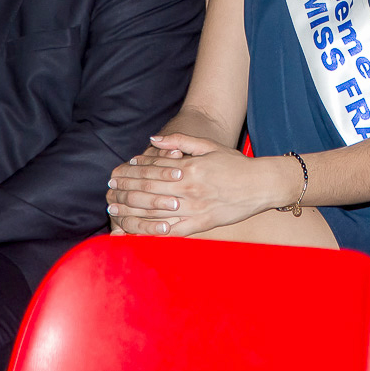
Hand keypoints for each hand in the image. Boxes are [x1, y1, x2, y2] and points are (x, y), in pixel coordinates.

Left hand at [106, 133, 293, 235]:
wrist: (260, 185)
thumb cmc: (235, 164)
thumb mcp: (208, 146)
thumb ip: (179, 141)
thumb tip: (153, 139)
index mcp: (189, 167)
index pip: (152, 168)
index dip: (131, 170)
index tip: (117, 171)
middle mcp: (188, 189)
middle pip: (147, 189)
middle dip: (124, 189)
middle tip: (109, 189)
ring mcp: (193, 209)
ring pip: (153, 211)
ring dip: (130, 210)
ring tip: (114, 208)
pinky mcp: (199, 225)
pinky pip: (170, 231)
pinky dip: (151, 231)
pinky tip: (135, 230)